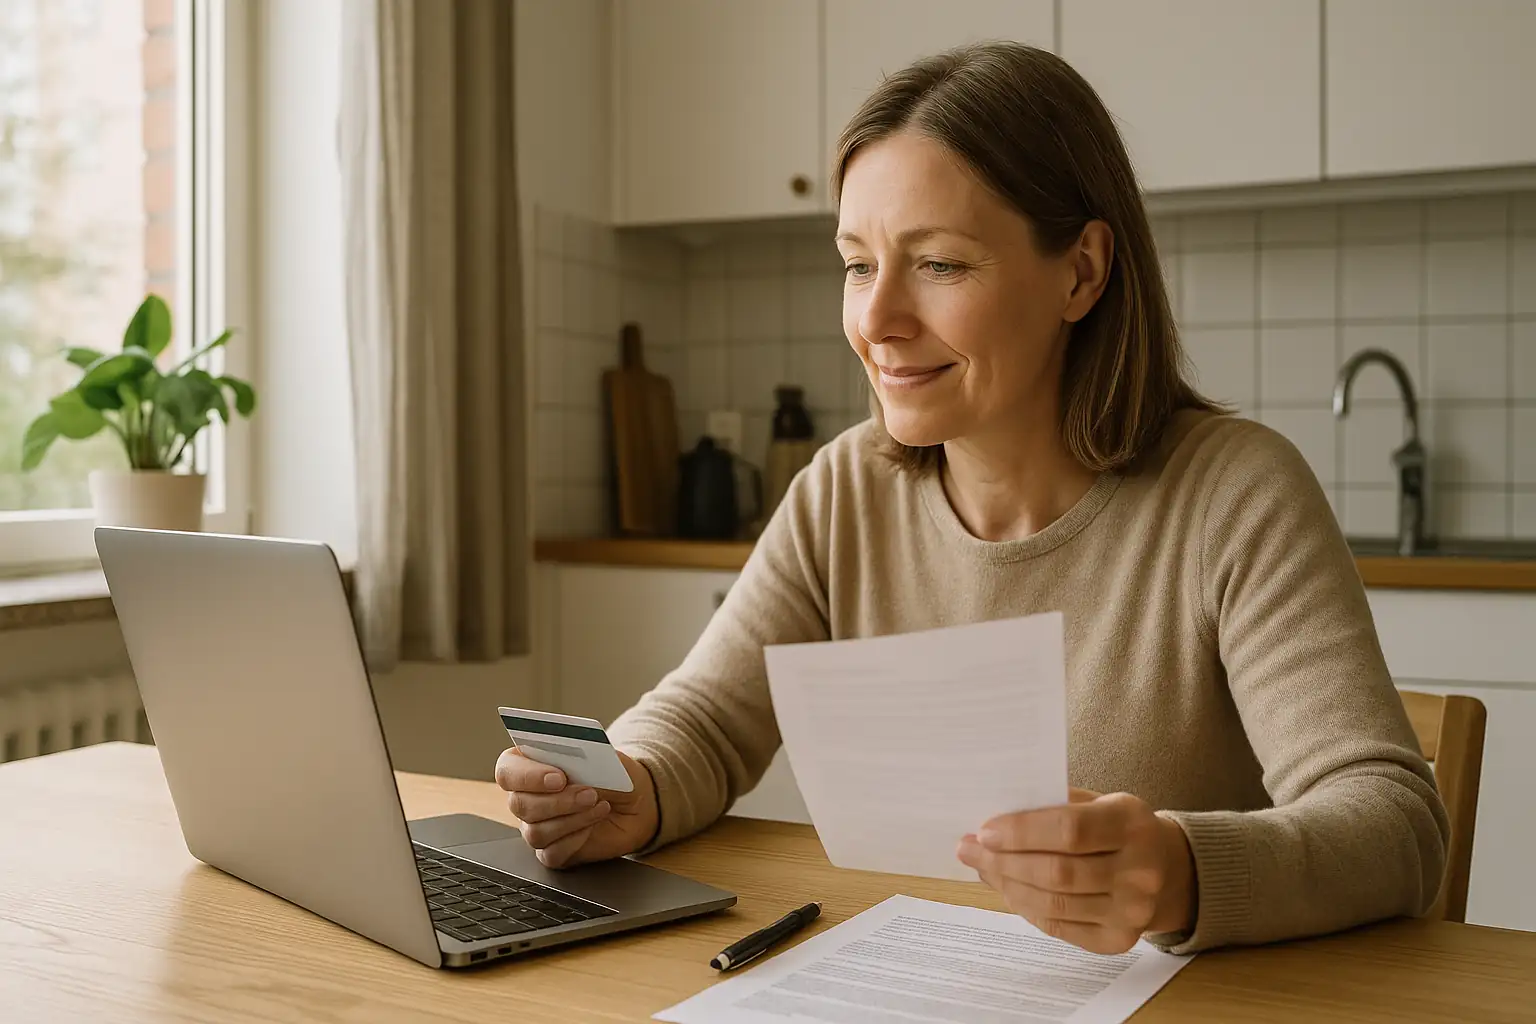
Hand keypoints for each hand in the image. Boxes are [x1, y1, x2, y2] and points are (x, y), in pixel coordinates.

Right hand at [493, 747, 659, 867]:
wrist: (634, 803)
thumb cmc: (612, 774)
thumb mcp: (606, 756)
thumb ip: (586, 754)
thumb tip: (575, 758)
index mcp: (529, 765)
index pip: (508, 771)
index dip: (529, 776)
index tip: (558, 778)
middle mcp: (527, 797)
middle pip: (519, 804)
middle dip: (558, 800)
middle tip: (589, 793)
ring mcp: (536, 827)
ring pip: (535, 832)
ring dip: (573, 819)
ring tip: (599, 806)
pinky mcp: (551, 851)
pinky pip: (552, 853)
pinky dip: (576, 840)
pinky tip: (592, 826)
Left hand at [956, 787, 1195, 954]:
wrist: (1169, 870)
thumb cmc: (1118, 828)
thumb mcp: (1097, 802)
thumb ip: (1052, 807)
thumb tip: (993, 823)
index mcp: (1132, 824)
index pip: (1070, 830)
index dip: (1022, 831)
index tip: (985, 829)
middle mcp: (1139, 872)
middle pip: (1057, 872)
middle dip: (1003, 860)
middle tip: (969, 848)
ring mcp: (1132, 912)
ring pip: (1053, 903)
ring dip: (1007, 884)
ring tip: (983, 867)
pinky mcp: (1119, 940)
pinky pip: (1058, 927)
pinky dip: (1025, 907)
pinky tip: (1008, 889)